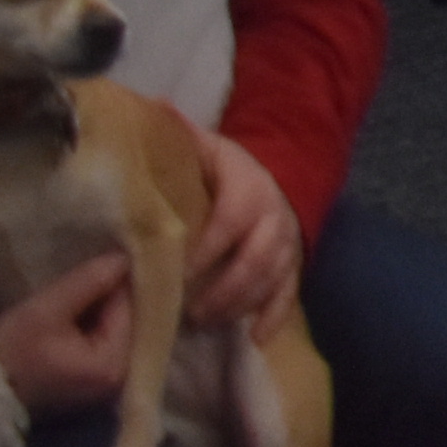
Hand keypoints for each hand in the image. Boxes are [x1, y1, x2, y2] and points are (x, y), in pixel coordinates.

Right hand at [0, 257, 135, 423]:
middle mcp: (117, 380)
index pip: (128, 306)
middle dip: (107, 292)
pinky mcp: (86, 383)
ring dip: (96, 306)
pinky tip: (72, 307)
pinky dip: (88, 323)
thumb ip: (88, 281)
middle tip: (89, 262)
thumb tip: (124, 256)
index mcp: (112, 366)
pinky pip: (97, 342)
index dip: (115, 277)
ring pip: (110, 328)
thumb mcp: (45, 309)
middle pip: (123, 319)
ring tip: (78, 281)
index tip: (103, 252)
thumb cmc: (6, 353)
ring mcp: (102, 385)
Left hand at [187, 134, 299, 327]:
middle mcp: (274, 215)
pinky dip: (274, 317)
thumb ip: (179, 133)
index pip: (229, 220)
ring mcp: (288, 242)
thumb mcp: (204, 147)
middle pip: (255, 257)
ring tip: (205, 322)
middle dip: (222, 287)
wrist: (274, 176)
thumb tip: (152, 107)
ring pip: (271, 278)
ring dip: (239, 304)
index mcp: (249, 185)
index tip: (173, 273)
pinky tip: (254, 339)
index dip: (204, 250)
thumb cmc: (224, 169)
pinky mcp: (294, 264)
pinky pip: (290, 293)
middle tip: (188, 310)